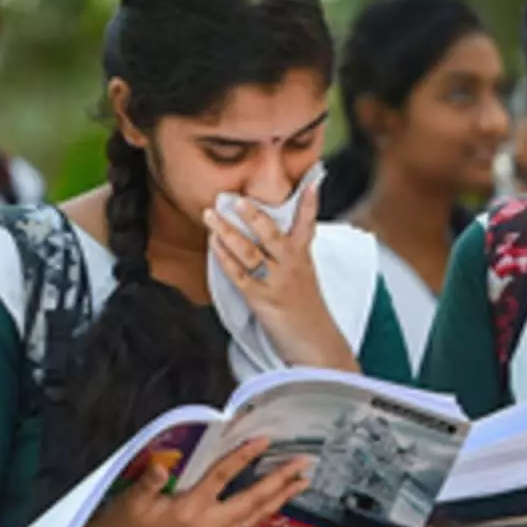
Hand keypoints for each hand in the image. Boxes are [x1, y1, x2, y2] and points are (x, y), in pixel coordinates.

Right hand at [78, 438, 310, 526]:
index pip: (221, 478)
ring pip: (253, 517)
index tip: (263, 440)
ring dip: (278, 499)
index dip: (243, 457)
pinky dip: (262, 513)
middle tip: (303, 466)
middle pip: (251, 501)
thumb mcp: (131, 500)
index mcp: (188, 512)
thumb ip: (150, 482)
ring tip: (300, 483)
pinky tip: (274, 504)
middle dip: (280, 482)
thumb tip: (162, 465)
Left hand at [204, 180, 356, 370]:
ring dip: (227, 231)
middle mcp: (292, 266)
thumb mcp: (303, 279)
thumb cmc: (307, 313)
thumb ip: (286, 260)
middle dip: (253, 215)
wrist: (316, 345)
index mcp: (303, 258)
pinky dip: (225, 258)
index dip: (308, 202)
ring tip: (211, 215)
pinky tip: (213, 245)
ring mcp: (277, 282)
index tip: (310, 181)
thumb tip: (259, 241)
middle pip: (271, 234)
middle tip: (235, 198)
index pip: (307, 224)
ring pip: (250, 251)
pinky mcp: (262, 300)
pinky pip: (239, 275)